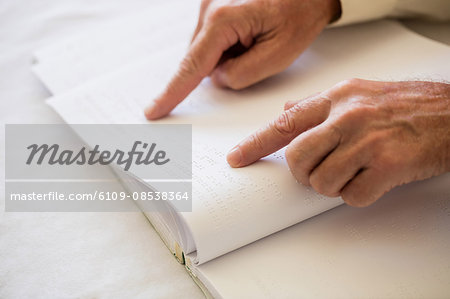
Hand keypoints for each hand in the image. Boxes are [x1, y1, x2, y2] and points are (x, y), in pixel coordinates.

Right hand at [145, 0, 340, 119]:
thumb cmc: (301, 11)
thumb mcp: (280, 53)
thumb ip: (243, 74)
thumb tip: (220, 79)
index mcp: (223, 19)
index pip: (192, 66)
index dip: (173, 92)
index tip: (154, 110)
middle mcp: (210, 8)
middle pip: (201, 59)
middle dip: (224, 67)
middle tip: (258, 51)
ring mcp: (211, 5)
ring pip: (208, 51)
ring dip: (229, 56)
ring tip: (258, 39)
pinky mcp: (215, 6)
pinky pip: (214, 40)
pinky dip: (230, 46)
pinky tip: (251, 35)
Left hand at [227, 79, 449, 206]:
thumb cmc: (405, 107)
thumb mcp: (357, 93)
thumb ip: (318, 106)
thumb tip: (287, 110)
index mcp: (336, 98)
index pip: (284, 123)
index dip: (255, 144)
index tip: (237, 158)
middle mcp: (348, 116)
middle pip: (296, 159)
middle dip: (303, 174)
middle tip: (320, 171)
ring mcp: (367, 140)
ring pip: (321, 182)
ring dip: (333, 186)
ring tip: (354, 172)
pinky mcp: (387, 165)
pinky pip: (352, 196)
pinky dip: (359, 194)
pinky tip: (374, 178)